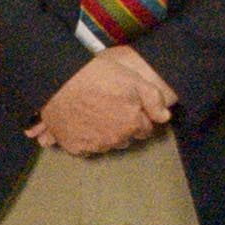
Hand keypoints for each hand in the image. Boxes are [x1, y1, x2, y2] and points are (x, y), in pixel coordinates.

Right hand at [32, 45, 176, 156]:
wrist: (59, 81)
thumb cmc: (97, 76)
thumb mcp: (132, 79)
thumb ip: (153, 99)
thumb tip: (165, 117)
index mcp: (132, 124)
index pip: (145, 130)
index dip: (139, 117)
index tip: (129, 107)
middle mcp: (115, 140)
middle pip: (126, 139)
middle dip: (123, 127)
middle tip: (111, 108)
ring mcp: (94, 146)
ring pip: (107, 145)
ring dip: (105, 134)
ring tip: (95, 114)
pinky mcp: (75, 148)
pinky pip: (86, 148)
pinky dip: (86, 139)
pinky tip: (81, 123)